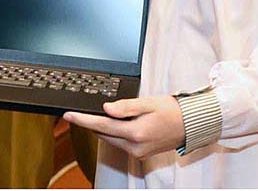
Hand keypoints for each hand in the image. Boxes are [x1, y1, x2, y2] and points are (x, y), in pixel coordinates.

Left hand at [64, 95, 184, 159]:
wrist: (189, 125)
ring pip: (110, 139)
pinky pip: (120, 143)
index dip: (83, 119)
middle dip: (90, 123)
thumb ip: (125, 106)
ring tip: (95, 114)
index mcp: (135, 132)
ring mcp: (138, 152)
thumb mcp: (148, 103)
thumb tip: (106, 108)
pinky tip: (114, 123)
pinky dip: (113, 133)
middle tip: (78, 112)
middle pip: (103, 133)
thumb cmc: (171, 110)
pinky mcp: (140, 154)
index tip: (68, 115)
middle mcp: (135, 146)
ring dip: (101, 128)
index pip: (101, 125)